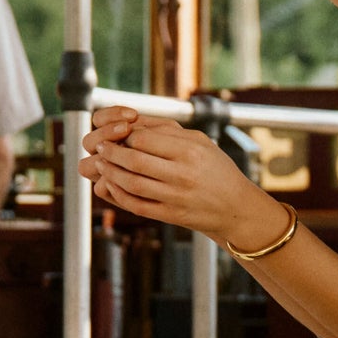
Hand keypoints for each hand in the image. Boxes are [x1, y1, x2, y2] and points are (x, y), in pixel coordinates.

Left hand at [79, 107, 284, 247]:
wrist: (236, 207)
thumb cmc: (216, 169)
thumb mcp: (200, 141)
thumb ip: (169, 130)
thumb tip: (133, 122)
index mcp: (189, 151)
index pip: (144, 138)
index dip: (124, 135)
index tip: (115, 133)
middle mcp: (182, 174)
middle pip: (134, 160)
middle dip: (111, 153)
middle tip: (101, 148)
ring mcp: (176, 197)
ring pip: (131, 184)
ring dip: (111, 173)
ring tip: (102, 164)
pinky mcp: (172, 215)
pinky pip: (137, 205)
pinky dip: (119, 195)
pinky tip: (112, 185)